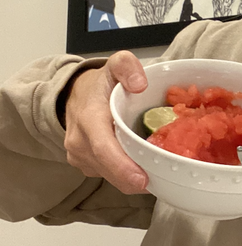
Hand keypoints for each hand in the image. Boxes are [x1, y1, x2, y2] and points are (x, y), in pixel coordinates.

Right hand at [64, 51, 149, 193]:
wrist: (76, 93)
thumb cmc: (101, 84)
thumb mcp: (116, 64)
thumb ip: (127, 66)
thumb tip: (139, 84)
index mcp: (89, 118)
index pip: (103, 148)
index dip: (122, 167)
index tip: (142, 179)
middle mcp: (79, 141)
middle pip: (108, 169)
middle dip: (133, 180)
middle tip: (162, 180)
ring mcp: (79, 156)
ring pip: (108, 177)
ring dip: (130, 179)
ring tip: (155, 172)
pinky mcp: (84, 164)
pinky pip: (106, 175)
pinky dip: (124, 175)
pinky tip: (141, 167)